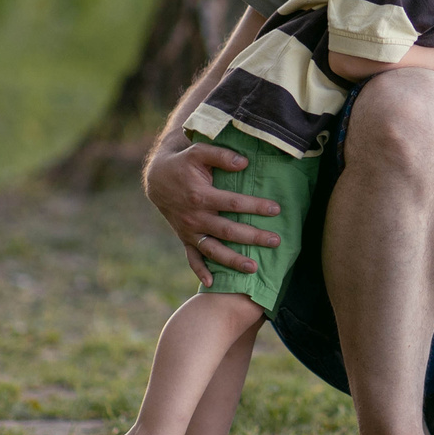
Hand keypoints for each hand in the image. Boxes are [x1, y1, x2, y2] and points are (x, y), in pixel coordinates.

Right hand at [145, 136, 281, 285]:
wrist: (157, 179)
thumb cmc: (184, 163)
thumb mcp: (199, 151)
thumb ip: (221, 155)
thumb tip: (244, 162)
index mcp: (201, 196)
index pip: (234, 203)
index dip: (256, 206)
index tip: (276, 209)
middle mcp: (195, 217)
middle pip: (228, 231)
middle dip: (253, 237)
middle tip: (275, 241)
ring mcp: (189, 231)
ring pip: (213, 250)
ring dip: (233, 261)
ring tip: (254, 268)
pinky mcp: (185, 238)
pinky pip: (192, 258)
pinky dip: (200, 271)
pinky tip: (213, 283)